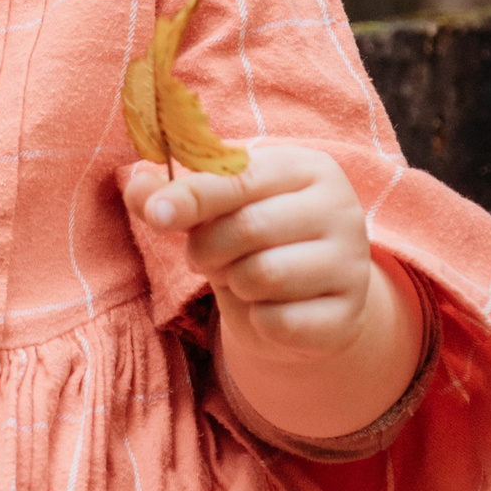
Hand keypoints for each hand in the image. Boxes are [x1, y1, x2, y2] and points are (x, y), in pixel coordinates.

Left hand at [124, 145, 374, 362]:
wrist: (306, 299)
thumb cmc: (252, 239)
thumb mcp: (214, 208)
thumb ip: (172, 195)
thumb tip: (138, 188)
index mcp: (306, 168)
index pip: (242, 177)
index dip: (192, 196)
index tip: (155, 215)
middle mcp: (340, 209)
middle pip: (249, 228)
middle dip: (208, 248)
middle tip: (204, 256)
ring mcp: (352, 264)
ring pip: (265, 276)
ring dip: (235, 283)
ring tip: (241, 278)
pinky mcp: (348, 316)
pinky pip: (281, 322)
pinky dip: (258, 320)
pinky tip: (268, 309)